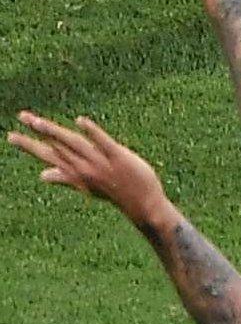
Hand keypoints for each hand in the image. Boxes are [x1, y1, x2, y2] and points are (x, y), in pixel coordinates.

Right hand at [7, 112, 168, 223]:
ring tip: (38, 120)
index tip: (10, 135)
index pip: (48, 155)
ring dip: (55, 131)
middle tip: (20, 117)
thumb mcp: (86, 187)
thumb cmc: (115, 192)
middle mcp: (84, 168)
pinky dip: (92, 132)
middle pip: (57, 146)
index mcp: (75, 172)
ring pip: (74, 143)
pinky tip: (80, 120)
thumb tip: (41, 176)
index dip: (29, 145)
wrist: (144, 206)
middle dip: (38, 132)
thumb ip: (64, 178)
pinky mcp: (119, 158)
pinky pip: (103, 143)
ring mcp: (101, 163)